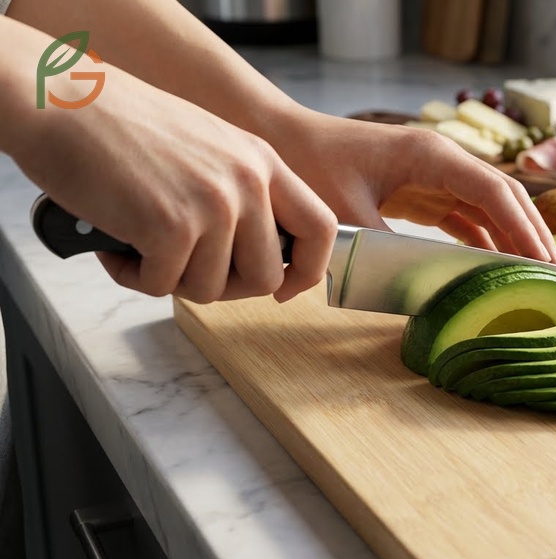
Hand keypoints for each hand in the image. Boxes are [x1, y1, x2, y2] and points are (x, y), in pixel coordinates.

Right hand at [11, 61, 337, 303]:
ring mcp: (214, 205)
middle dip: (225, 287)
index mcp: (264, 161)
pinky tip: (116, 246)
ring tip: (143, 246)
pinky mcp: (172, 226)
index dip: (307, 271)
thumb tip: (258, 253)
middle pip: (266, 276)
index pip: (321, 228)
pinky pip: (163, 285)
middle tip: (185, 269)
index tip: (284, 288)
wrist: (64, 101)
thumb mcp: (211, 145)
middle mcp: (248, 182)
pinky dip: (134, 276)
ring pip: (211, 288)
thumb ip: (243, 190)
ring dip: (172, 280)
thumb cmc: (127, 126)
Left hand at [270, 110, 555, 264]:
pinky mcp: (420, 192)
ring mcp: (433, 176)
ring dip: (510, 240)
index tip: (544, 263)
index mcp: (430, 155)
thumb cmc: (310, 164)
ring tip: (532, 277)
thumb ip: (384, 246)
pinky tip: (493, 268)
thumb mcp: (345, 210)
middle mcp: (440, 161)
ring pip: (487, 208)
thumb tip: (415, 286)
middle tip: (554, 276)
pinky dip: (481, 241)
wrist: (282, 140)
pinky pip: (463, 217)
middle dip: (530, 235)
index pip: (493, 193)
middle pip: (502, 198)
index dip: (522, 229)